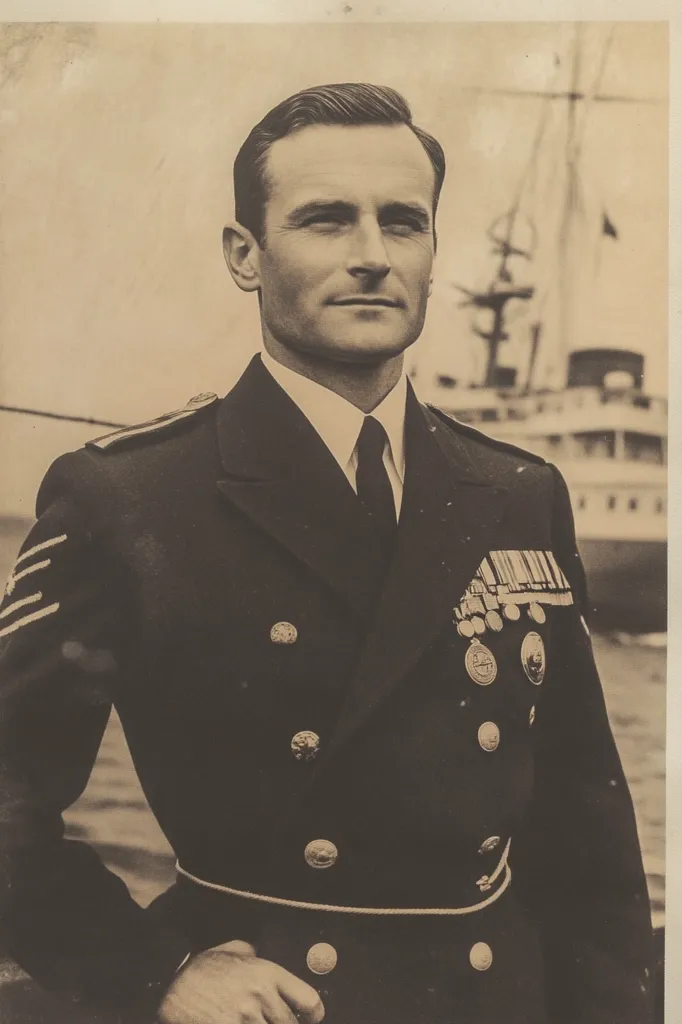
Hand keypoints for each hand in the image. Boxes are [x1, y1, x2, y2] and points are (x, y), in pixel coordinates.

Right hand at [157, 939, 324, 1023]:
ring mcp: (245, 1020)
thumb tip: (262, 951)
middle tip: (273, 1021)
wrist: (167, 985)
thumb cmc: (199, 968)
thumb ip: (253, 952)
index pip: (309, 1001)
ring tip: (256, 1022)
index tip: (306, 1018)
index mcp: (267, 973)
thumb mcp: (231, 950)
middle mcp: (261, 997)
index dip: (312, 1015)